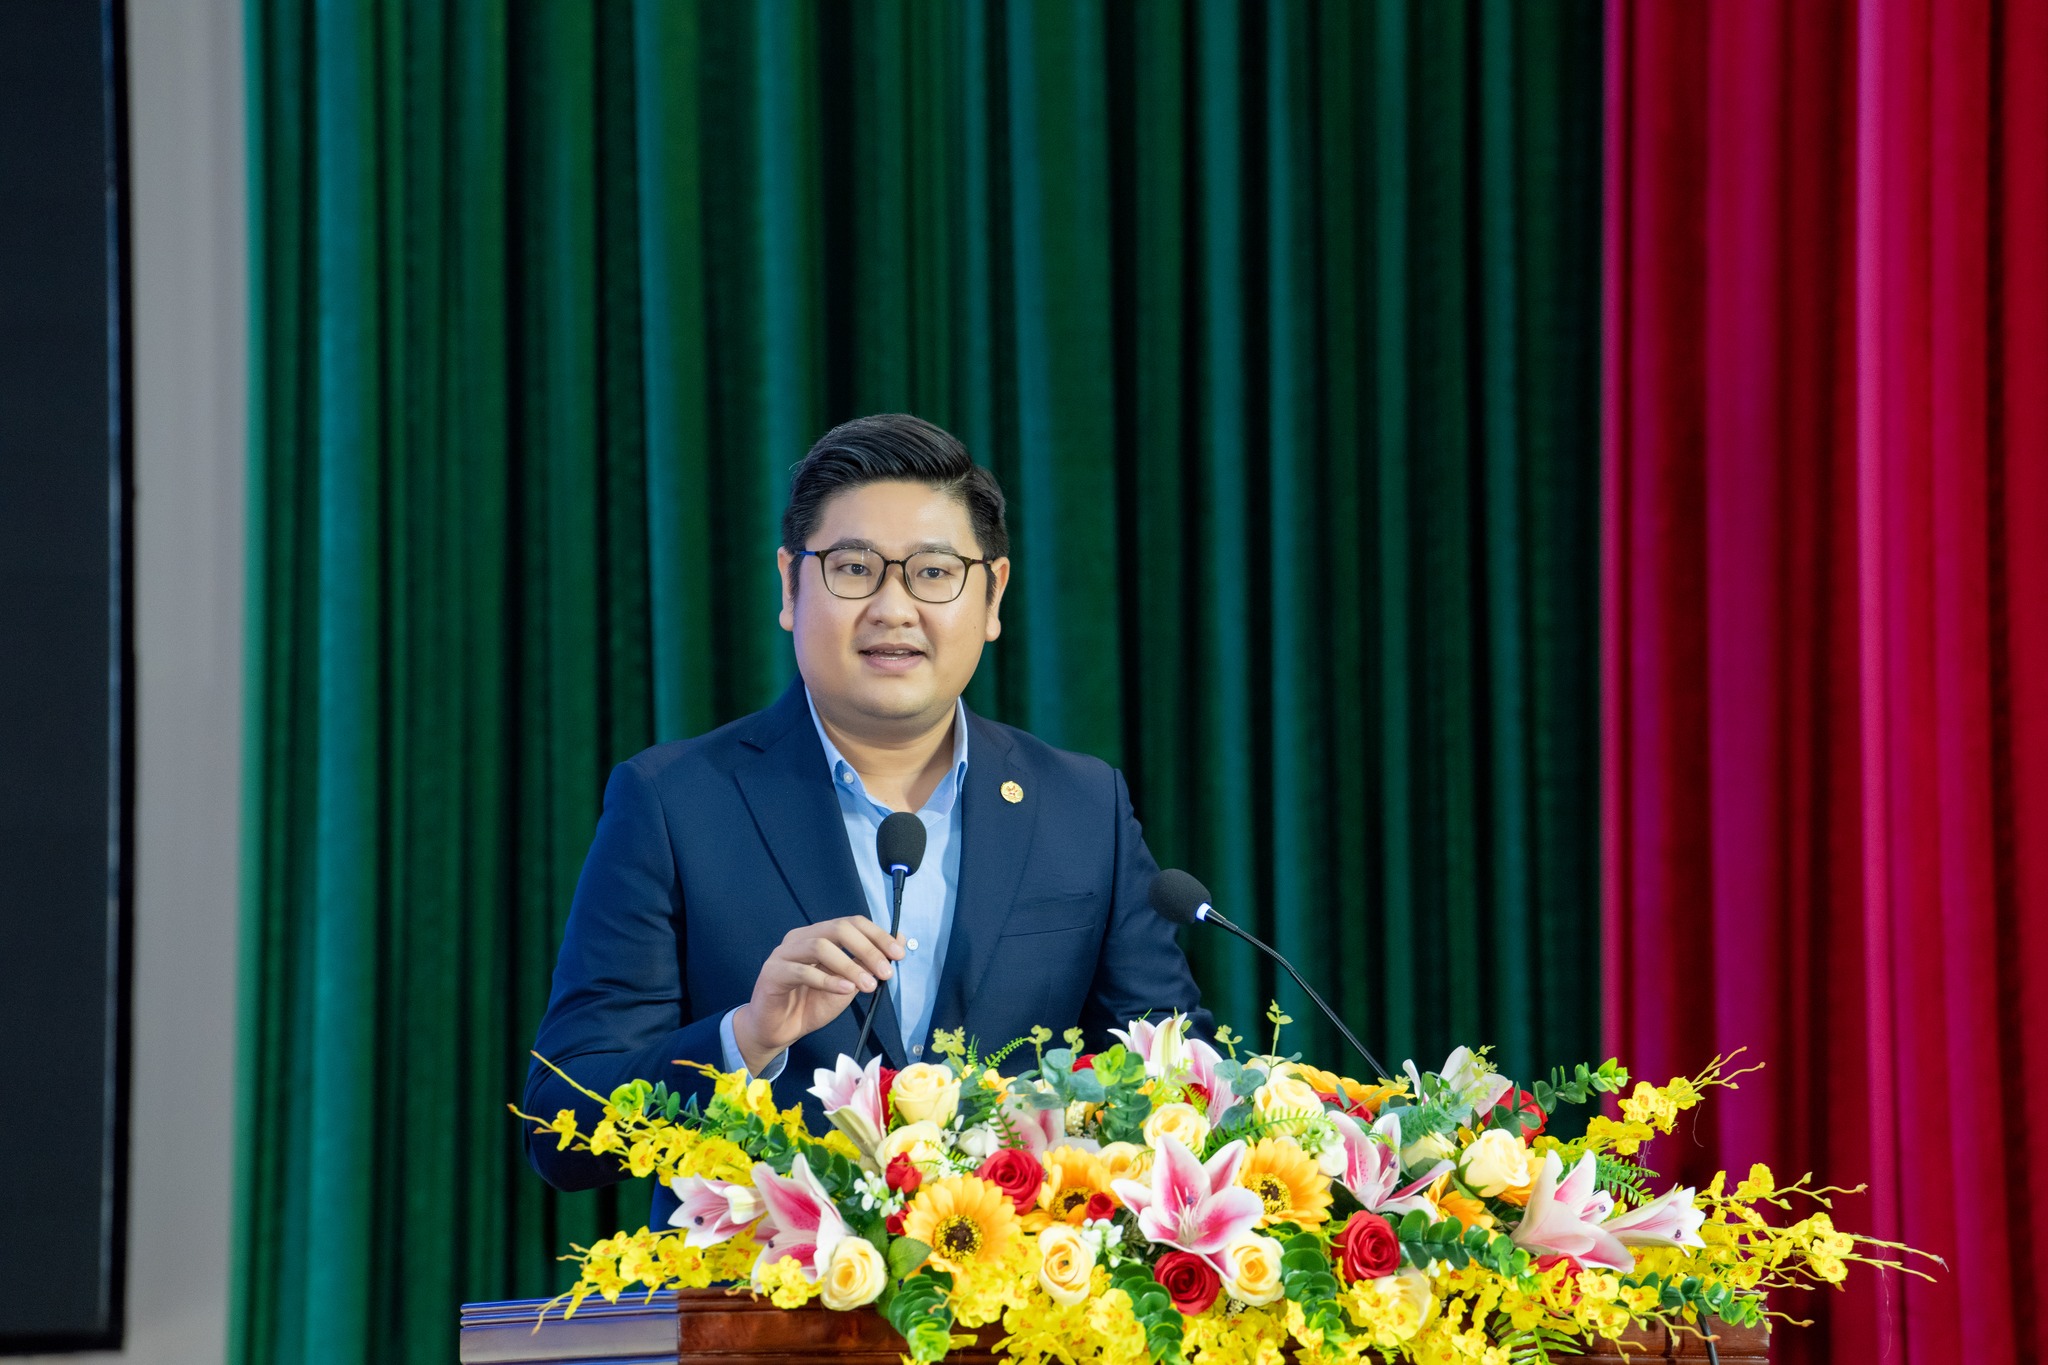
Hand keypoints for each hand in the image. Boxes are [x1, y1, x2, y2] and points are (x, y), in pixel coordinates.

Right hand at [731, 917, 905, 1073]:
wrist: (780, 1030)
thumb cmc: (811, 1004)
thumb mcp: (849, 983)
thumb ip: (868, 963)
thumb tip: (900, 941)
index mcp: (819, 935)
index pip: (852, 923)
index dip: (877, 935)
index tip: (898, 954)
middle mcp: (801, 938)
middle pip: (838, 929)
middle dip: (867, 949)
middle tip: (886, 972)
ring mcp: (784, 953)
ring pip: (820, 946)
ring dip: (849, 966)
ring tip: (867, 986)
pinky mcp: (773, 973)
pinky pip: (801, 971)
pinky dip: (827, 980)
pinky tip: (844, 990)